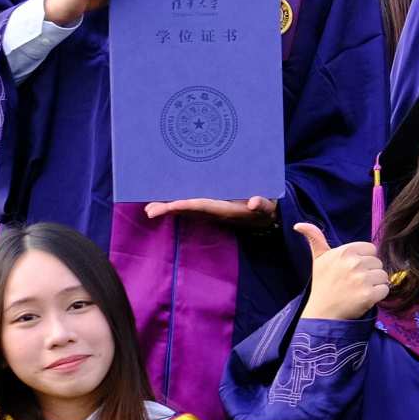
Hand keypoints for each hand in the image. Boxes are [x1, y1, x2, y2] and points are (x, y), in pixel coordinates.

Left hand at [143, 195, 274, 224]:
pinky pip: (191, 207)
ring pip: (187, 210)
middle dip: (170, 210)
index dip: (189, 205)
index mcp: (228, 210)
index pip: (205, 206)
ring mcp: (212, 211)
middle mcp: (216, 212)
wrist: (268, 217)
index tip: (173, 205)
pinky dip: (176, 205)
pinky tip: (163, 203)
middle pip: (189, 210)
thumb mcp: (269, 206)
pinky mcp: (212, 208)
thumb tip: (254, 202)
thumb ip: (263, 205)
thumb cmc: (268, 208)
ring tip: (149, 210)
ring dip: (168, 210)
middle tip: (149, 211)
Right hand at [296, 224, 389, 323]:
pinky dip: (378, 295)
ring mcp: (362, 279)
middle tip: (355, 282)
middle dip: (370, 272)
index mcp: (345, 251)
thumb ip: (315, 238)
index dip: (365, 259)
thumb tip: (299, 224)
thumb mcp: (318, 259)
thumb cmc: (322, 284)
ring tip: (359, 290)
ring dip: (375, 284)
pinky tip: (365, 298)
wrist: (322, 313)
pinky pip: (385, 289)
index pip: (371, 249)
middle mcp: (354, 263)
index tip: (353, 269)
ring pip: (383, 276)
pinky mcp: (369, 295)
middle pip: (378, 262)